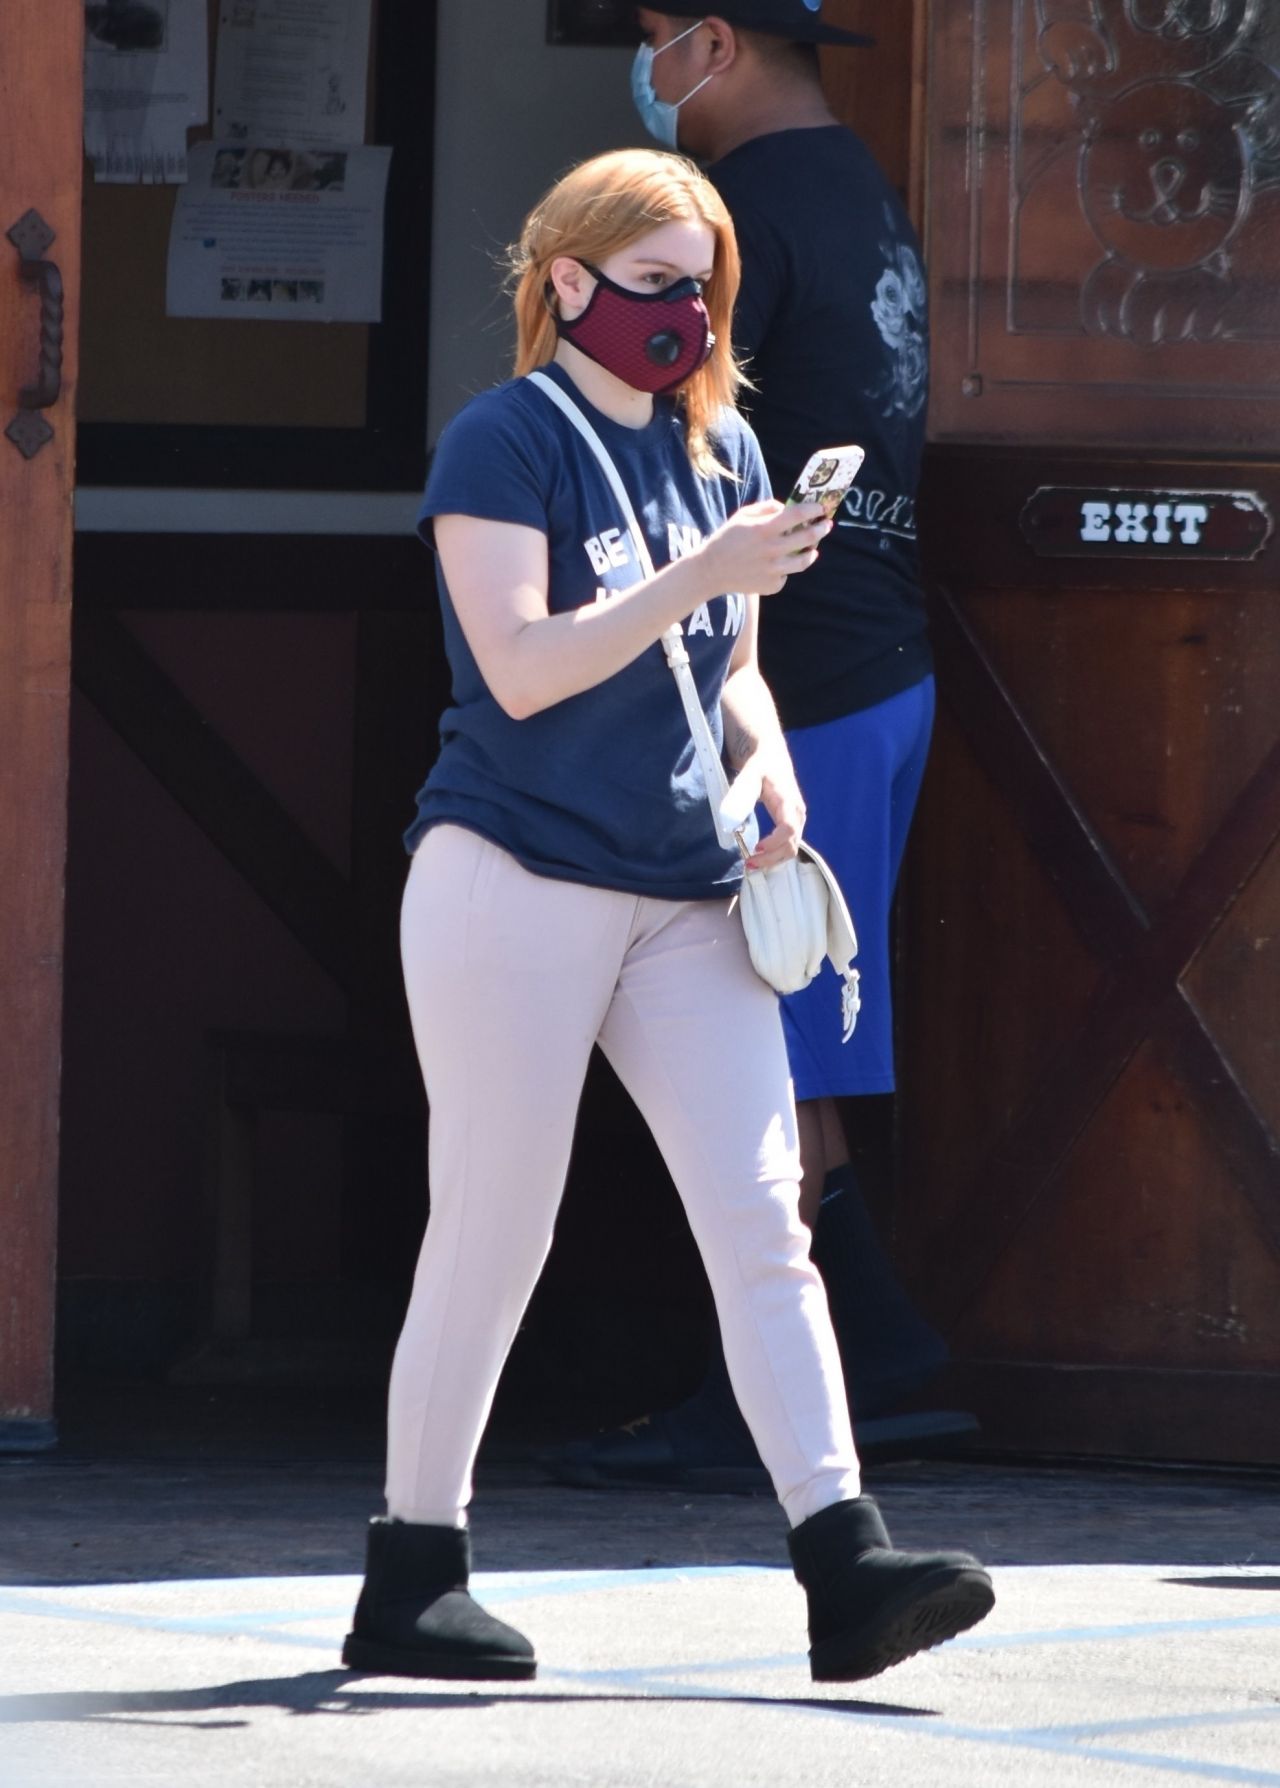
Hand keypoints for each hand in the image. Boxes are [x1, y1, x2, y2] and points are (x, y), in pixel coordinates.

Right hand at [701, 499, 831, 597]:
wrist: (711, 571)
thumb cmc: (727, 539)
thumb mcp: (743, 516)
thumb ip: (767, 508)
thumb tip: (788, 508)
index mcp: (763, 529)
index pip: (797, 515)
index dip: (813, 509)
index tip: (820, 508)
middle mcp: (771, 550)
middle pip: (807, 538)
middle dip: (821, 529)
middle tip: (826, 525)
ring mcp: (773, 570)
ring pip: (804, 561)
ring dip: (812, 552)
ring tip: (812, 549)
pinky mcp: (772, 585)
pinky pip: (787, 575)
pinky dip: (787, 568)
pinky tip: (781, 564)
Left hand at [744, 764, 805, 871]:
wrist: (772, 758)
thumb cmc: (760, 767)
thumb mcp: (748, 776)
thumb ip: (740, 796)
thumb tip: (729, 823)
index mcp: (788, 801)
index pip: (788, 829)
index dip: (774, 843)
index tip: (755, 848)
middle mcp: (797, 813)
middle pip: (791, 845)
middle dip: (771, 858)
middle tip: (748, 863)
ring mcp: (798, 821)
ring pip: (791, 849)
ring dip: (773, 860)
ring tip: (751, 863)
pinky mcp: (794, 825)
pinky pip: (788, 846)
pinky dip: (775, 855)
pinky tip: (759, 856)